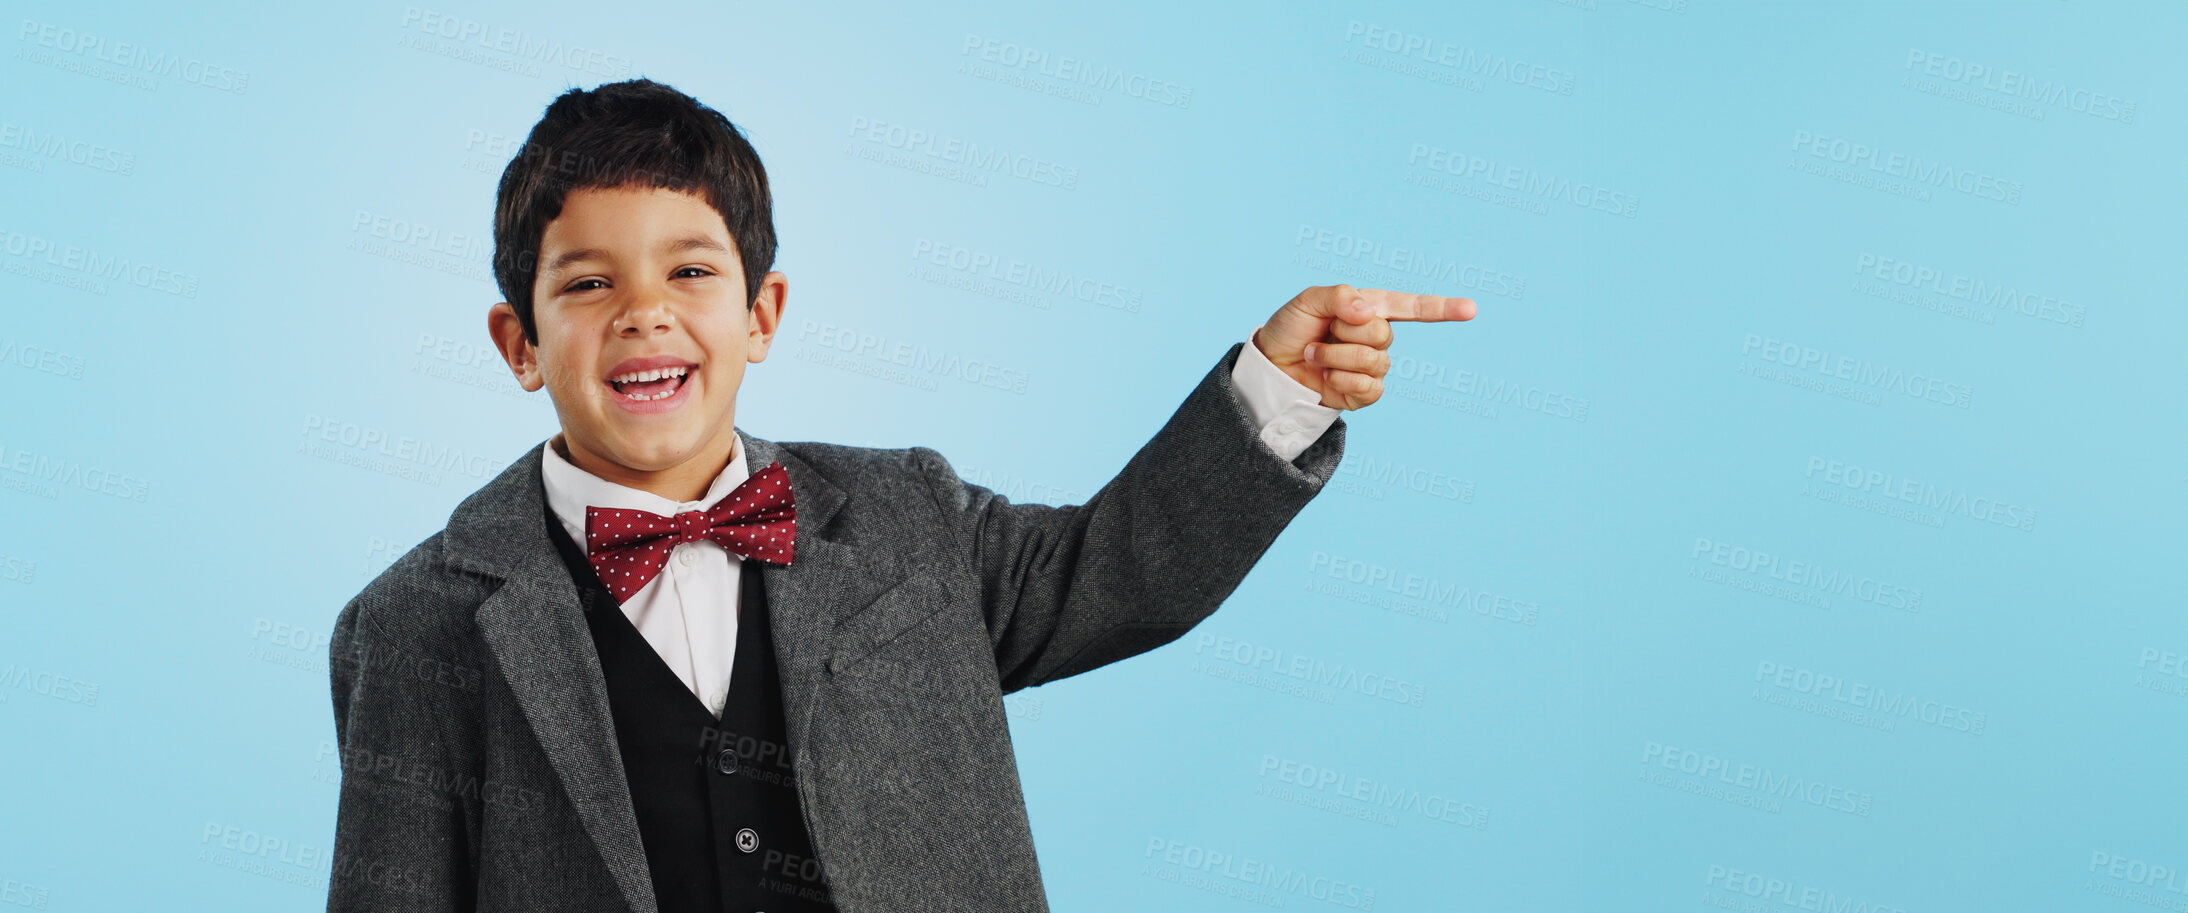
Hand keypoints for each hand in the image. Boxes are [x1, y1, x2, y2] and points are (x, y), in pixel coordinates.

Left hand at [1251, 284, 1476, 410]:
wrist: (1270, 366)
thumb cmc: (1290, 328)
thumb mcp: (1307, 301)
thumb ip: (1340, 296)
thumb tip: (1371, 311)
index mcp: (1371, 308)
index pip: (1412, 307)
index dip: (1442, 308)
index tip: (1471, 309)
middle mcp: (1377, 337)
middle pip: (1383, 335)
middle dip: (1345, 335)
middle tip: (1320, 335)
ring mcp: (1372, 367)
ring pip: (1375, 363)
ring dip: (1336, 358)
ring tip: (1315, 355)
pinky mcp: (1363, 394)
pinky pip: (1370, 389)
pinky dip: (1342, 381)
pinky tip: (1326, 378)